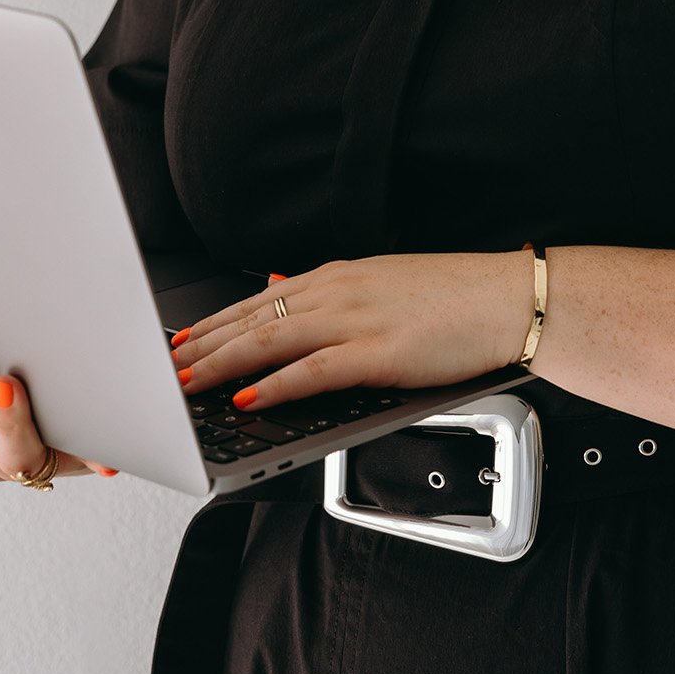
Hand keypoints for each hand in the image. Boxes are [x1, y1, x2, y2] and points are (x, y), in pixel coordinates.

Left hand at [169, 251, 537, 411]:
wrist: (508, 297)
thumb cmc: (455, 297)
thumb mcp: (382, 281)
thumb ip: (330, 290)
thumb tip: (282, 283)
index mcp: (337, 277)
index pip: (259, 300)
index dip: (215, 322)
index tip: (182, 339)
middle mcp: (337, 292)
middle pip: (252, 319)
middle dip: (204, 345)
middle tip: (166, 365)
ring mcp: (355, 320)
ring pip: (271, 342)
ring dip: (223, 364)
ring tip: (188, 384)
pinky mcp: (378, 352)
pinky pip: (315, 370)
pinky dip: (277, 385)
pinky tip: (250, 396)